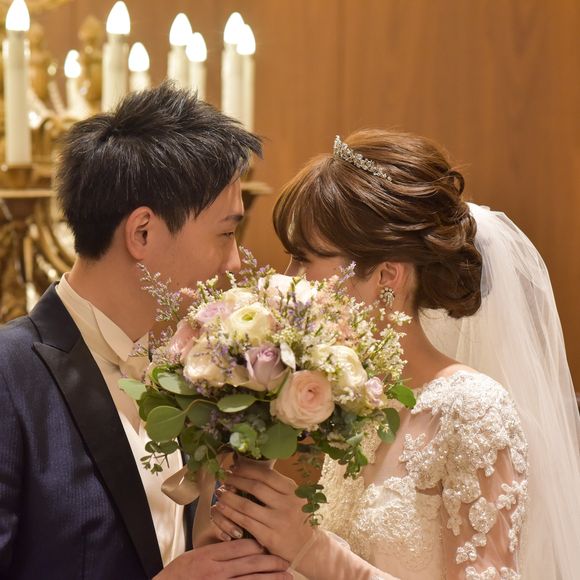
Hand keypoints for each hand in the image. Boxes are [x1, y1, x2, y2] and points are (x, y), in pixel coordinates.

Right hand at [154, 538, 290, 578]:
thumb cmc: (174, 577)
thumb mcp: (192, 557)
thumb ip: (214, 552)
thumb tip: (238, 547)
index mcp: (209, 556)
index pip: (241, 546)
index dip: (259, 545)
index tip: (269, 545)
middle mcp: (216, 571)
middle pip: (251, 563)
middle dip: (272, 561)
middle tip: (287, 561)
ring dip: (272, 578)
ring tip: (287, 576)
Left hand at [212, 462, 313, 561]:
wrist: (308, 547)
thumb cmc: (296, 518)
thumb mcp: (293, 497)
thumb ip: (277, 486)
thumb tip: (249, 468)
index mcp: (293, 490)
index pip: (267, 474)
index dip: (248, 469)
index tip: (235, 467)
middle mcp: (287, 504)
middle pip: (256, 487)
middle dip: (236, 480)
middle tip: (224, 477)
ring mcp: (278, 521)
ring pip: (247, 504)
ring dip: (230, 496)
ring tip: (220, 491)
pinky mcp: (270, 537)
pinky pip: (245, 522)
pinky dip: (231, 513)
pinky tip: (222, 508)